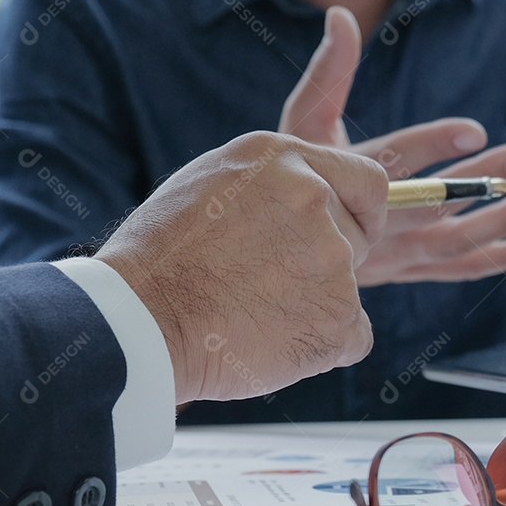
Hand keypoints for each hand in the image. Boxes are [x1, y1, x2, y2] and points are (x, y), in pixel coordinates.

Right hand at [95, 131, 388, 404]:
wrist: (136, 323)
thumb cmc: (162, 259)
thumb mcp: (212, 184)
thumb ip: (277, 183)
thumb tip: (321, 195)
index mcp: (282, 159)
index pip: (368, 180)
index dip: (361, 211)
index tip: (346, 232)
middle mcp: (314, 197)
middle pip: (360, 237)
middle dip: (328, 261)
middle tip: (268, 283)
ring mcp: (331, 257)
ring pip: (348, 289)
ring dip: (315, 305)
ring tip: (253, 312)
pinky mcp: (338, 314)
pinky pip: (352, 336)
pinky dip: (322, 347)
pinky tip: (272, 343)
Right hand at [279, 6, 505, 285]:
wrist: (286, 243)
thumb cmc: (296, 171)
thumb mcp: (304, 119)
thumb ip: (330, 71)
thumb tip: (340, 15)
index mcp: (342, 180)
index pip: (390, 161)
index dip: (431, 146)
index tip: (475, 129)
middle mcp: (369, 224)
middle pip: (431, 203)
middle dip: (480, 179)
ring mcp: (392, 253)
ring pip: (454, 240)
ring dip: (504, 221)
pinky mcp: (411, 269)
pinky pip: (460, 267)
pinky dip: (501, 258)